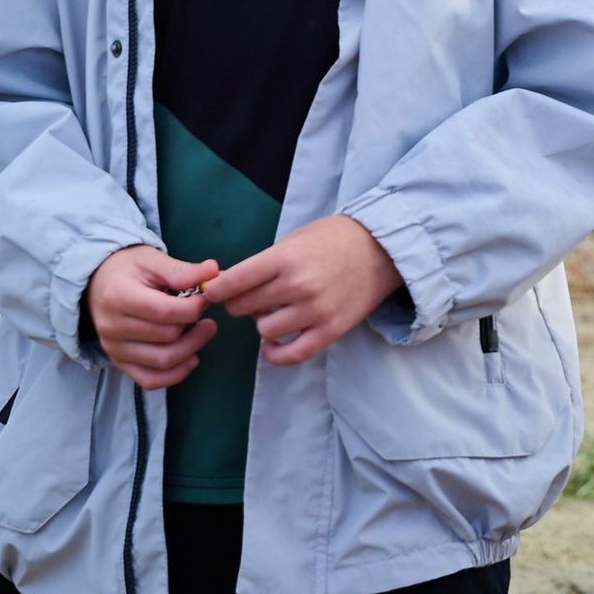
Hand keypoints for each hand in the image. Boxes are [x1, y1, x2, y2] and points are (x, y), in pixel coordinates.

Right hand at [88, 244, 220, 388]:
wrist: (98, 282)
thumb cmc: (128, 268)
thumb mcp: (153, 260)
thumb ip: (182, 270)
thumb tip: (213, 271)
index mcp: (119, 296)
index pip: (165, 312)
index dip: (194, 307)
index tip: (205, 297)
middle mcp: (112, 327)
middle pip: (167, 337)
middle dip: (195, 326)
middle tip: (205, 313)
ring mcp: (113, 349)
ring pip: (163, 361)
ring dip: (192, 348)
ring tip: (204, 330)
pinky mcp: (119, 363)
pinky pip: (150, 380)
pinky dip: (175, 374)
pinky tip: (191, 358)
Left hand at [208, 214, 400, 366]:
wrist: (381, 249)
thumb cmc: (334, 238)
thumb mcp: (295, 239)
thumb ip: (265, 263)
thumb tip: (228, 286)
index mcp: (286, 258)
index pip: (234, 281)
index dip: (216, 289)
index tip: (212, 291)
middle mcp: (298, 286)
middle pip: (244, 306)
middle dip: (238, 303)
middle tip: (248, 296)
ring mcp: (315, 311)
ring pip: (264, 329)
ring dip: (261, 322)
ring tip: (273, 310)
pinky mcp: (330, 330)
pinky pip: (291, 354)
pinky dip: (275, 353)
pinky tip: (271, 344)